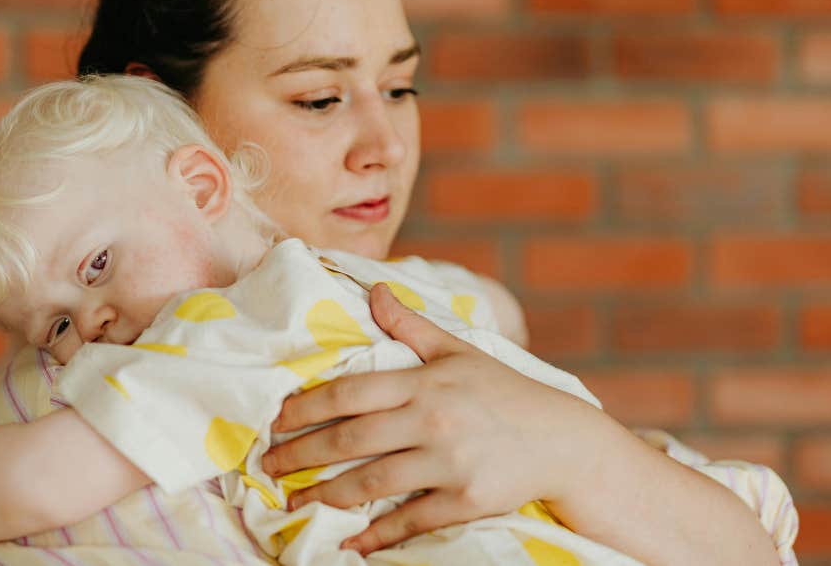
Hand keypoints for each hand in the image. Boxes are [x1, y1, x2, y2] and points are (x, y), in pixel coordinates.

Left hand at [261, 283, 593, 554]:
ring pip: (371, 481)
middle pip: (350, 439)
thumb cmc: (505, 392)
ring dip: (326, 494)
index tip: (276, 420)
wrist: (563, 441)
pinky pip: (410, 520)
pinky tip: (349, 541)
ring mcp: (449, 462)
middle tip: (267, 465)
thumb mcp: (459, 352)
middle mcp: (433, 420)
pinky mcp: (466, 500)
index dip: (306, 407)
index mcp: (426, 382)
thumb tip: (374, 290)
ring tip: (294, 500)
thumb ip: (411, 326)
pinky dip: (376, 534)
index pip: (351, 392)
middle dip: (301, 454)